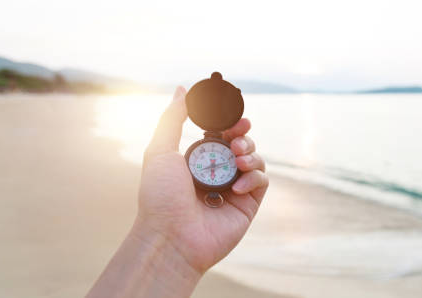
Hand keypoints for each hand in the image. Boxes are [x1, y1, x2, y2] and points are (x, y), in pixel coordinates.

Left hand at [137, 86, 267, 273]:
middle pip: (241, 143)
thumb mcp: (160, 151)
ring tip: (237, 159)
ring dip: (250, 153)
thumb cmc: (160, 196)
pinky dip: (254, 177)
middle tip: (238, 134)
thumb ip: (172, 118)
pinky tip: (238, 186)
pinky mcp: (247, 205)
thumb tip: (182, 89)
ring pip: (255, 159)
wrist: (171, 238)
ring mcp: (233, 189)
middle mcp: (217, 173)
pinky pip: (261, 181)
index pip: (220, 133)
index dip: (228, 121)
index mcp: (197, 159)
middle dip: (242, 134)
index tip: (231, 114)